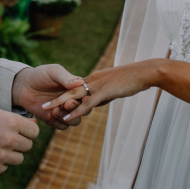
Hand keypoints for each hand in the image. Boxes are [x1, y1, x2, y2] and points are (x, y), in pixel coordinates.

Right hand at [0, 107, 38, 174]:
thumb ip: (18, 120)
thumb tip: (35, 124)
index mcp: (11, 122)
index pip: (34, 132)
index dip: (28, 131)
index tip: (21, 131)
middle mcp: (8, 139)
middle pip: (28, 146)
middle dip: (20, 143)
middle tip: (5, 138)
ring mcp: (1, 155)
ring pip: (19, 158)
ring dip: (11, 154)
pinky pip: (6, 167)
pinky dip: (0, 162)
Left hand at [12, 65, 84, 129]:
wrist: (24, 85)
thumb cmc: (40, 75)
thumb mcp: (53, 72)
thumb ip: (65, 78)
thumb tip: (80, 82)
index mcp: (77, 88)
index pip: (87, 96)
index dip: (87, 99)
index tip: (83, 98)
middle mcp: (73, 101)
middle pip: (85, 110)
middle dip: (76, 108)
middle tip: (66, 104)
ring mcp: (64, 111)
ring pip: (75, 121)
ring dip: (67, 117)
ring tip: (54, 110)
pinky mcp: (55, 119)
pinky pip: (62, 126)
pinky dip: (57, 123)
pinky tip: (49, 115)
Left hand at [42, 59, 159, 122]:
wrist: (146, 71)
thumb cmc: (134, 78)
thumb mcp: (114, 87)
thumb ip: (103, 94)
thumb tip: (96, 103)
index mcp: (96, 78)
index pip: (77, 87)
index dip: (65, 95)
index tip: (54, 102)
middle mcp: (94, 80)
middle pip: (70, 90)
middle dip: (56, 99)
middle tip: (43, 106)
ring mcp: (99, 85)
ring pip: (75, 96)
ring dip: (62, 105)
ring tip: (49, 112)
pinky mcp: (105, 92)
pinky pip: (87, 103)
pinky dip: (76, 110)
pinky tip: (67, 117)